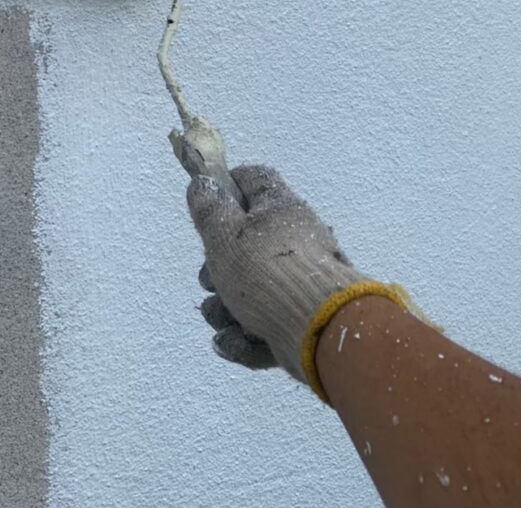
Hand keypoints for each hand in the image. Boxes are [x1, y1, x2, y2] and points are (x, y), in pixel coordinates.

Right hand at [187, 165, 362, 379]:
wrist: (317, 328)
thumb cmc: (265, 271)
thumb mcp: (225, 232)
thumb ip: (208, 208)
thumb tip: (203, 183)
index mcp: (279, 209)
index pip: (253, 180)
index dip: (227, 186)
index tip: (208, 205)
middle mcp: (293, 242)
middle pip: (243, 247)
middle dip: (215, 269)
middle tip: (210, 280)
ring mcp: (299, 284)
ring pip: (247, 292)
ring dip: (225, 309)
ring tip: (225, 317)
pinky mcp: (300, 321)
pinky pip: (262, 325)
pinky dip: (246, 336)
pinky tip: (239, 340)